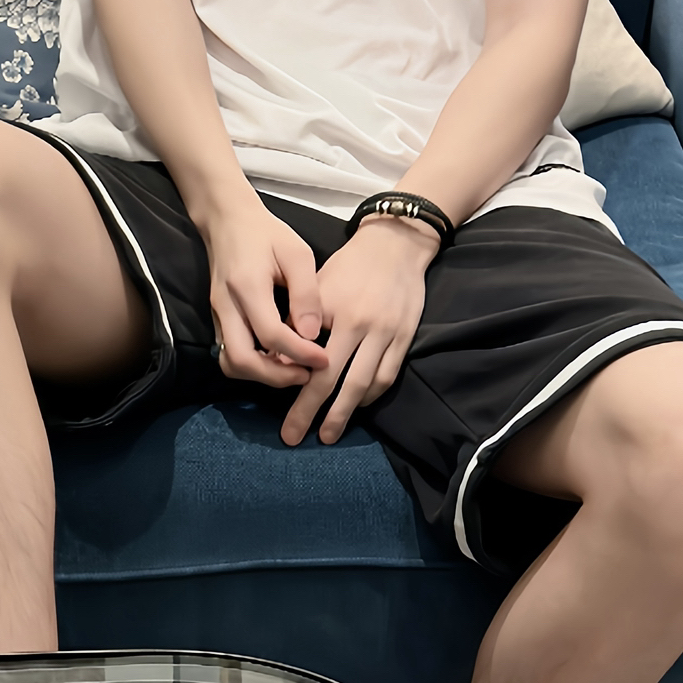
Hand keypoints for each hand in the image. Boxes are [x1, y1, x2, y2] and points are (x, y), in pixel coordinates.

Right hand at [204, 196, 325, 394]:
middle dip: (276, 376)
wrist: (227, 220)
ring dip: (262, 375)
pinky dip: (253, 365)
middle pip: (241, 360)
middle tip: (307, 375)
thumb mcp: (296, 253)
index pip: (270, 335)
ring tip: (293, 370)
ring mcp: (217, 315)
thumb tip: (312, 334)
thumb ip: (306, 293)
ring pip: (231, 363)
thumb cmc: (266, 234)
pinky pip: (230, 354)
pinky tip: (278, 358)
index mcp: (247, 286)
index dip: (300, 354)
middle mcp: (226, 306)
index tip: (324, 359)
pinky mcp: (217, 320)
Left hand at [278, 215, 437, 446]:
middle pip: (337, 381)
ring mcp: (387, 334)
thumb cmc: (348, 265)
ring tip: (329, 432)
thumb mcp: (316, 284)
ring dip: (346, 413)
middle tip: (296, 437)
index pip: (313, 363)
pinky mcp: (405, 338)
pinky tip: (357, 405)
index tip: (286, 417)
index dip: (299, 394)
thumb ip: (298, 319)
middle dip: (316, 413)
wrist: (395, 245)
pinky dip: (371, 395)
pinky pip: (386, 376)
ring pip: (365, 385)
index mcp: (336, 312)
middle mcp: (362, 326)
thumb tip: (278, 357)